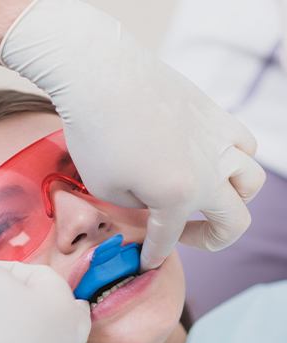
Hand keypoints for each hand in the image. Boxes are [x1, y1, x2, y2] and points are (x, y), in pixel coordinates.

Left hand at [0, 0, 265, 269]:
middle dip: (210, 240)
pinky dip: (235, 160)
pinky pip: (244, 144)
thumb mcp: (105, 188)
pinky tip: (210, 160)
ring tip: (205, 199)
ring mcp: (218, 140)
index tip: (145, 262)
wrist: (101, 76)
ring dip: (233, 200)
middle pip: (235, 221)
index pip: (169, 239)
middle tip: (184, 236)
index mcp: (178, 196)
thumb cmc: (95, 135)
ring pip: (251, 181)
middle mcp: (209, 172)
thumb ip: (136, 207)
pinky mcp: (215, 114)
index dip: (153, 255)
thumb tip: (151, 205)